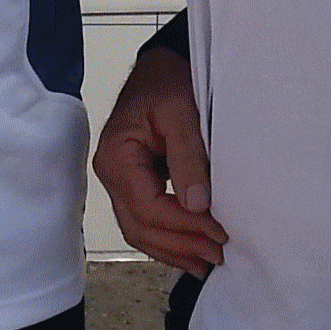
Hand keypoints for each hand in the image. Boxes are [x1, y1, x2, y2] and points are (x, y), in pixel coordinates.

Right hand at [93, 44, 225, 273]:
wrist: (161, 66)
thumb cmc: (168, 81)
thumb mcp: (181, 110)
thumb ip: (188, 156)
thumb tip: (198, 204)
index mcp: (117, 157)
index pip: (148, 207)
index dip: (185, 226)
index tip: (219, 233)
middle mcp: (111, 174)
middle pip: (141, 227)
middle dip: (181, 245)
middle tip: (220, 255)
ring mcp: (119, 182)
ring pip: (140, 231)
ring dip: (175, 250)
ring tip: (208, 263)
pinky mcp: (134, 184)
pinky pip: (145, 222)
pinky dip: (168, 240)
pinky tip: (192, 252)